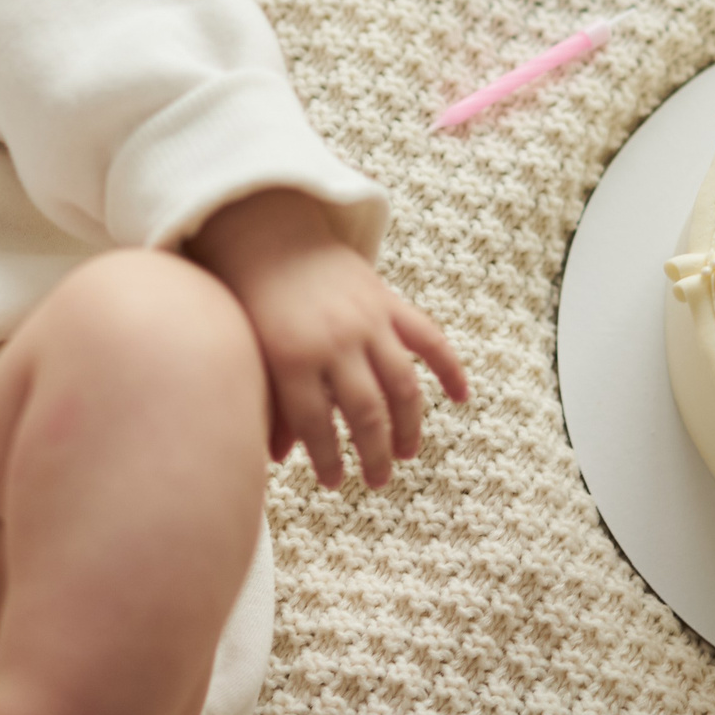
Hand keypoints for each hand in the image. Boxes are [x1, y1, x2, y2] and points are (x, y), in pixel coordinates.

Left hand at [186, 189, 468, 488]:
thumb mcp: (255, 352)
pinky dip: (450, 368)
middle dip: (373, 455)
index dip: (328, 460)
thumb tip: (278, 458)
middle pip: (366, 412)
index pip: (317, 426)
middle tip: (376, 482)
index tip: (333, 482)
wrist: (267, 231)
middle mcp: (335, 341)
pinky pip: (428, 339)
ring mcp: (367, 320)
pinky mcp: (387, 301)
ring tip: (405, 453)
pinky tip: (461, 397)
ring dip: (409, 426)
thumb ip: (272, 404)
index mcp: (293, 357)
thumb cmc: (253, 299)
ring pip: (402, 385)